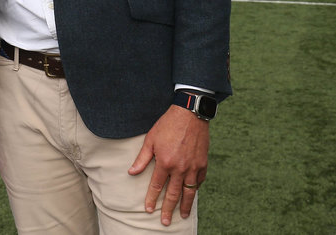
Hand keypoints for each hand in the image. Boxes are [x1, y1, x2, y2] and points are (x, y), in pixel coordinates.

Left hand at [128, 105, 208, 225]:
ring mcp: (193, 167)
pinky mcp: (203, 163)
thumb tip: (132, 172)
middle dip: (168, 209)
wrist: (190, 114)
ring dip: (185, 205)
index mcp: (165, 162)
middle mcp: (180, 168)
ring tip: (182, 215)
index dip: (152, 199)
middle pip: (173, 194)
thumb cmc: (167, 125)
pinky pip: (199, 181)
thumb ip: (142, 158)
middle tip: (166, 222)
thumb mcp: (150, 140)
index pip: (156, 186)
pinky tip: (192, 195)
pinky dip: (195, 189)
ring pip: (189, 191)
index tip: (149, 210)